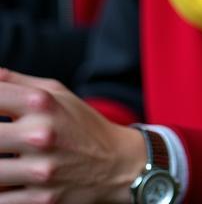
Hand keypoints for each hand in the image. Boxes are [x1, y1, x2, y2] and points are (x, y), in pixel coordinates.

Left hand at [0, 69, 145, 203]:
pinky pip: (0, 199)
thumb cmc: (81, 124)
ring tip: (4, 157)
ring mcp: (39, 171)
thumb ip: (18, 82)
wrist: (115, 163)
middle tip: (1, 138)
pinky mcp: (39, 201)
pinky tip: (8, 179)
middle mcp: (40, 134)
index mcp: (42, 103)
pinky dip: (1, 188)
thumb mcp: (57, 94)